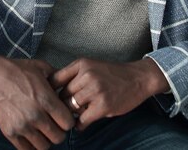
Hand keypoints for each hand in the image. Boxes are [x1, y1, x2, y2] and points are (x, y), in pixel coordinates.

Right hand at [0, 50, 73, 148]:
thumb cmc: (17, 70)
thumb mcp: (41, 68)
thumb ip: (58, 78)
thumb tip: (69, 84)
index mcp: (46, 100)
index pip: (68, 123)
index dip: (68, 120)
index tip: (64, 116)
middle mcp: (35, 116)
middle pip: (58, 137)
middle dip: (59, 131)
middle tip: (54, 123)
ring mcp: (22, 126)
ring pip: (44, 146)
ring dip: (46, 139)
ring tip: (42, 130)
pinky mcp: (9, 132)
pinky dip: (31, 145)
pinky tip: (31, 134)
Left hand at [50, 58, 167, 130]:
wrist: (138, 78)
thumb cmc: (112, 74)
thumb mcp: (91, 66)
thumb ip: (74, 75)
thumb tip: (51, 91)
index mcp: (81, 64)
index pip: (54, 79)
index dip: (49, 91)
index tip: (50, 99)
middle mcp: (87, 75)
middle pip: (61, 95)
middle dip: (62, 104)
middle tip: (65, 110)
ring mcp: (95, 90)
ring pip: (71, 107)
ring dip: (71, 114)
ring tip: (75, 116)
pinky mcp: (103, 105)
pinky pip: (82, 120)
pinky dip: (80, 125)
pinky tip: (82, 123)